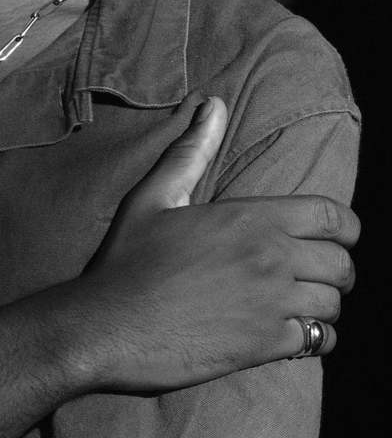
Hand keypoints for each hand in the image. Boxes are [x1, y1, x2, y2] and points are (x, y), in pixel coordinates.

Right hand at [76, 97, 359, 391]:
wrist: (110, 326)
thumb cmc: (128, 258)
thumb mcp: (154, 196)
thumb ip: (192, 151)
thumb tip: (213, 104)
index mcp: (250, 219)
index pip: (331, 216)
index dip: (342, 225)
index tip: (333, 234)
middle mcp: (271, 259)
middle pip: (341, 263)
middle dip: (334, 266)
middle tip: (311, 271)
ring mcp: (272, 305)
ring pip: (332, 304)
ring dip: (321, 303)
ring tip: (298, 302)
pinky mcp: (265, 346)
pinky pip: (316, 342)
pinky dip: (311, 338)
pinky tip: (288, 332)